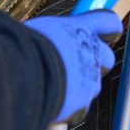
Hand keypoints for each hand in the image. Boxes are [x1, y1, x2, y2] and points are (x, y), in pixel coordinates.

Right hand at [24, 9, 122, 123]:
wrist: (21, 74)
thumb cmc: (24, 46)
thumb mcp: (38, 28)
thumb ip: (51, 33)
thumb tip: (40, 35)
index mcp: (80, 27)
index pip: (107, 22)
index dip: (106, 28)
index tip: (103, 31)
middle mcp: (89, 52)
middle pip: (107, 57)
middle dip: (94, 61)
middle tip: (74, 63)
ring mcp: (89, 79)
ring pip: (93, 84)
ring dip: (79, 85)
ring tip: (55, 85)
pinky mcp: (82, 104)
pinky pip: (79, 107)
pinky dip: (68, 107)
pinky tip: (50, 100)